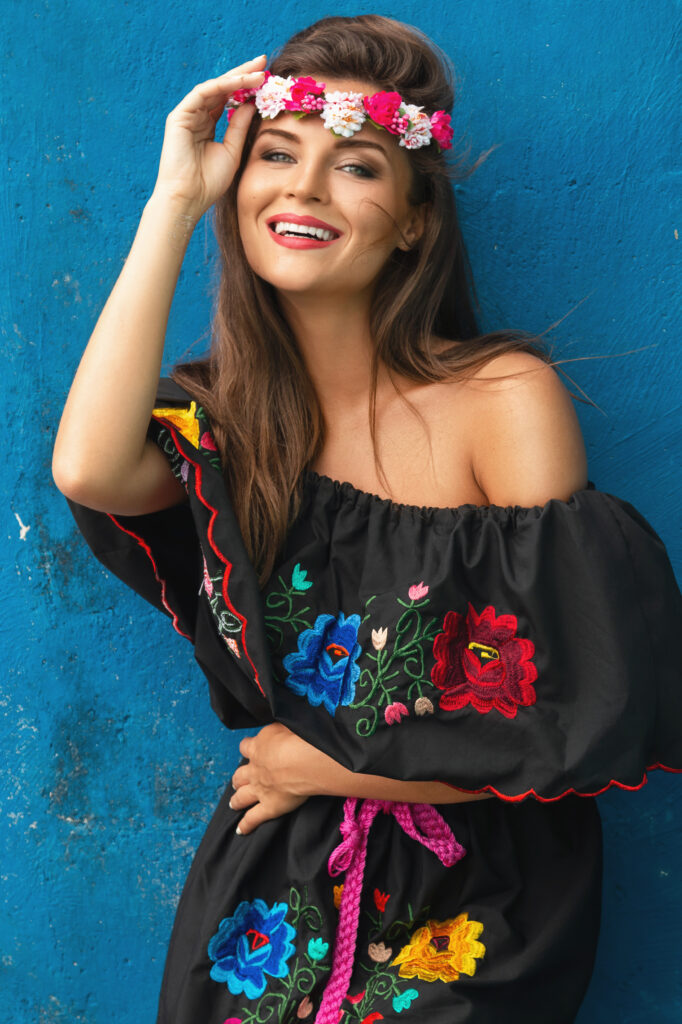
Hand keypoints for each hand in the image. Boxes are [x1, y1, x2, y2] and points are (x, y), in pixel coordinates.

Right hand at [152, 55, 266, 220]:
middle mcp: (196, 116)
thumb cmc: (208, 182)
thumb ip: (240, 126)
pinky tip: (241, 82)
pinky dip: (223, 85)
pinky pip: (203, 93)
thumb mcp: (233, 150)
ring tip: (258, 71)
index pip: (228, 99)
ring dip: (237, 77)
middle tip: (264, 61)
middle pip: (222, 88)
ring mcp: (187, 114)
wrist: (188, 198)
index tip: (267, 78)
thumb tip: (252, 103)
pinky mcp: (179, 115)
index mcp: (208, 126)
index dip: (247, 88)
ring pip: (214, 87)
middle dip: (243, 74)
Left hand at [230, 723, 316, 834]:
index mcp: (259, 746)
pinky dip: (246, 825)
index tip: (251, 748)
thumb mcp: (290, 722)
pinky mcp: (269, 807)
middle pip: (239, 774)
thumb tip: (285, 721)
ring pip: (241, 796)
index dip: (249, 748)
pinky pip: (253, 818)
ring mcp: (259, 789)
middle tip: (238, 780)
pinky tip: (240, 830)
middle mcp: (255, 768)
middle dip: (238, 777)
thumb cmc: (302, 738)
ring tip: (234, 803)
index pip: (246, 746)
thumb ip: (283, 726)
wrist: (304, 759)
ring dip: (236, 799)